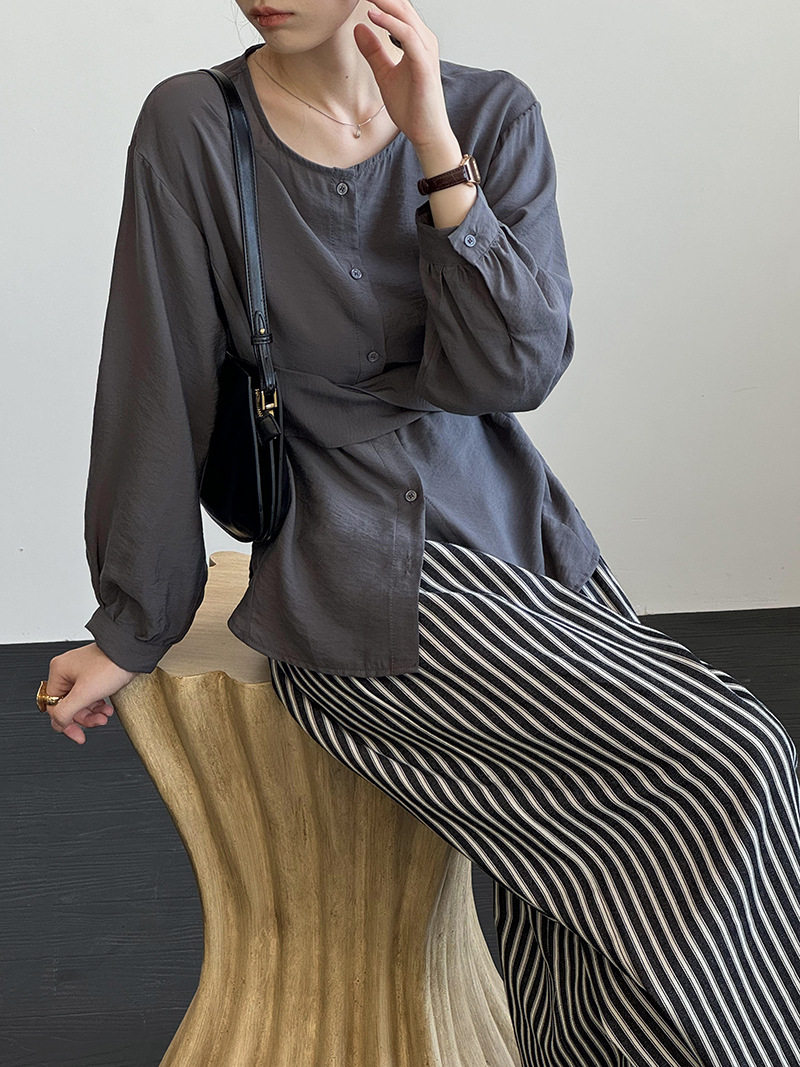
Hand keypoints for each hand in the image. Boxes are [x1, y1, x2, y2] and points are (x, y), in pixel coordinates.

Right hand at [43, 643, 137, 744]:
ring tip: (105, 715)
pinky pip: (91, 694)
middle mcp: (68, 670)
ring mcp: (82, 671)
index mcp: (59, 671)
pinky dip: (99, 703)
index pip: (53, 705)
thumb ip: (66, 711)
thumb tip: (58, 723)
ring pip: (81, 701)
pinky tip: (107, 708)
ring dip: (93, 712)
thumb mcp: (85, 693)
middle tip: (98, 722)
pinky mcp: (95, 673)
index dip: (66, 722)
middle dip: (84, 717)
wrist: (133, 652)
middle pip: (68, 705)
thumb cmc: (111, 664)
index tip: (77, 734)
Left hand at [354, 0, 452, 148]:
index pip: (397, 10)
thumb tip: (358, 27)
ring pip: (404, 15)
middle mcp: (424, 40)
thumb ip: (373, 51)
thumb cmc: (412, 107)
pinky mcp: (424, 64)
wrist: (427, 133)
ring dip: (383, 1)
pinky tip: (372, 15)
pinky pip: (407, 35)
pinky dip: (389, 23)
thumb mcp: (384, 75)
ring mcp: (426, 51)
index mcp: (416, 41)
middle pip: (401, 6)